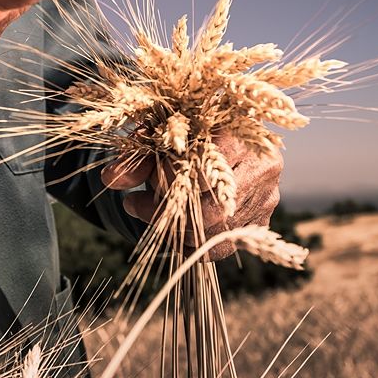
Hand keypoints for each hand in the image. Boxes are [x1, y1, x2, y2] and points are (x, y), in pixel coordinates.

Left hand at [101, 135, 282, 259]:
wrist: (218, 136)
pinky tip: (173, 233)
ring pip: (218, 230)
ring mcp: (267, 196)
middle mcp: (263, 165)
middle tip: (133, 207)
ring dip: (177, 230)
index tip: (137, 192)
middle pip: (212, 207)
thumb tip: (110, 179)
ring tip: (149, 215)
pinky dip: (195, 244)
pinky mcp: (262, 219)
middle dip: (167, 213)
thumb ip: (137, 157)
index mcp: (241, 132)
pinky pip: (226, 245)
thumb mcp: (159, 137)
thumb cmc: (187, 133)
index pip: (205, 168)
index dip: (169, 182)